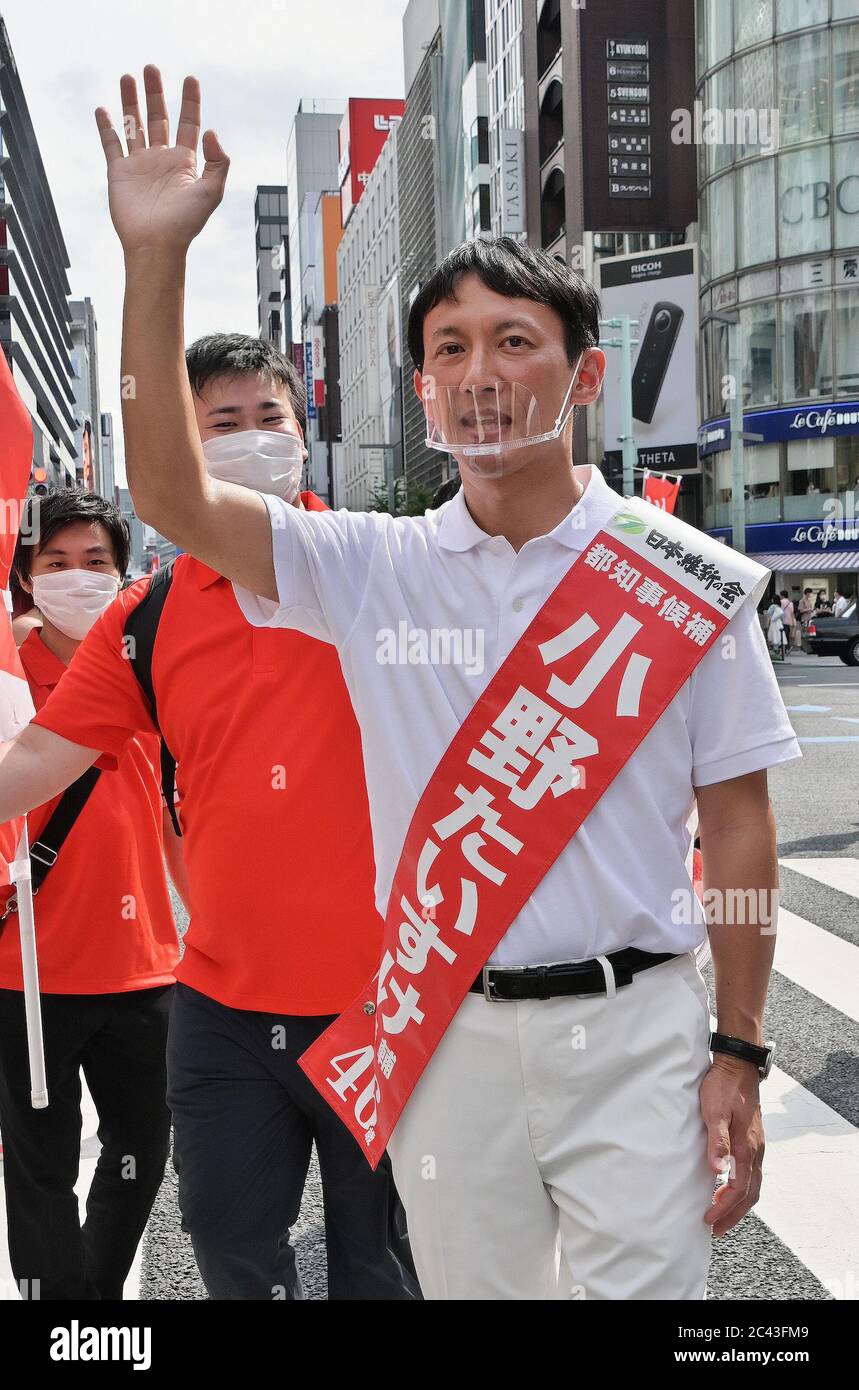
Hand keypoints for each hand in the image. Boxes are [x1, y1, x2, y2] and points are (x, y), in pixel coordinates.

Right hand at [95, 65, 228, 256]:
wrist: (156, 244)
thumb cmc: (185, 223)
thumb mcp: (211, 192)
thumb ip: (218, 161)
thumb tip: (210, 131)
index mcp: (184, 162)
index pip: (188, 123)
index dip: (190, 101)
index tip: (190, 79)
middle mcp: (161, 159)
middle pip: (158, 117)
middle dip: (155, 93)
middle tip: (151, 67)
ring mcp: (139, 164)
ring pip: (133, 125)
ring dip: (130, 101)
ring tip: (127, 77)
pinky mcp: (119, 173)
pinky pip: (111, 144)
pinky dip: (106, 127)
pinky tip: (102, 109)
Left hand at [699, 1056, 764, 1237]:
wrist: (738, 1066)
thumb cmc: (724, 1087)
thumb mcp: (715, 1111)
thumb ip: (717, 1140)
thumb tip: (718, 1171)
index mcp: (747, 1147)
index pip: (740, 1189)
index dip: (725, 1207)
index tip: (708, 1218)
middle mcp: (756, 1150)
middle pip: (750, 1193)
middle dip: (733, 1214)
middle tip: (715, 1228)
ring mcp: (756, 1145)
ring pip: (753, 1184)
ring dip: (738, 1203)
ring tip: (721, 1214)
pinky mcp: (752, 1139)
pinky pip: (751, 1173)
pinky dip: (742, 1188)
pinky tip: (728, 1187)